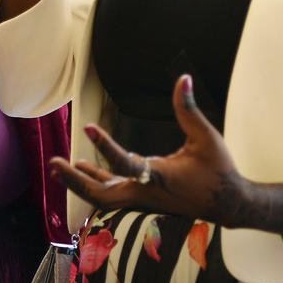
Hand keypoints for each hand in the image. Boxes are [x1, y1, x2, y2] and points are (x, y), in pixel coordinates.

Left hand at [49, 75, 248, 225]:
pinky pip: (113, 192)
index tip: (87, 126)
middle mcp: (146, 193)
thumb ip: (189, 108)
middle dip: (75, 180)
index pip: (125, 163)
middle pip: (101, 193)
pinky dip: (96, 181)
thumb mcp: (206, 137)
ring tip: (58, 167)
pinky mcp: (145, 199)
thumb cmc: (219, 169)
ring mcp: (144, 200)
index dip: (104, 145)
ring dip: (80, 182)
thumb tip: (183, 78)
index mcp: (159, 177)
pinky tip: (83, 168)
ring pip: (104, 196)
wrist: (230, 204)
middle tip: (53, 163)